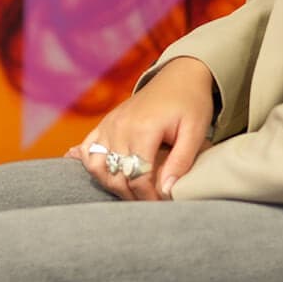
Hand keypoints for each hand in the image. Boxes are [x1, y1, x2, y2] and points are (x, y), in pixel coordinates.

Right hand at [64, 57, 215, 201]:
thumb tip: (167, 192)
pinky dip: (92, 165)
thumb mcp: (195, 132)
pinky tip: (105, 175)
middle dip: (132, 196)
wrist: (179, 76)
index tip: (161, 205)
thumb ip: (180, 162)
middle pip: (116, 176)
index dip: (148, 198)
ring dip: (112, 184)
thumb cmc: (190, 103)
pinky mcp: (104, 123)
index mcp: (143, 129)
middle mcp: (120, 126)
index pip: (138, 177)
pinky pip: (88, 150)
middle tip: (150, 202)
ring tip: (132, 190)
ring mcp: (109, 124)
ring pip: (97, 167)